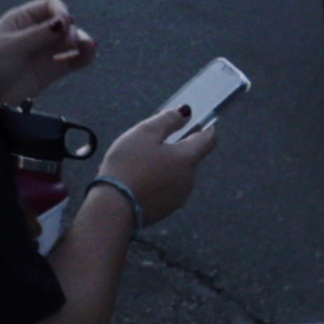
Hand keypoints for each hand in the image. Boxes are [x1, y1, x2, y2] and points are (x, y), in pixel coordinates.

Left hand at [0, 0, 94, 103]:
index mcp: (21, 19)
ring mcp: (44, 52)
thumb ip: (40, 35)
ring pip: (70, 42)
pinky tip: (89, 55)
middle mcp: (35, 33)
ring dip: (81, 42)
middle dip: (71, 30)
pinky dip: (82, 57)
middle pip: (63, 24)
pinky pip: (71, 61)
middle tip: (70, 41)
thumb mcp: (13, 46)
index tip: (65, 22)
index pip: (49, 6)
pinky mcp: (50, 71)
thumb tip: (64, 22)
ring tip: (88, 47)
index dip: (60, 11)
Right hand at [93, 101, 222, 228]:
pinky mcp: (166, 210)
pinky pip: (166, 189)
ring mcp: (179, 197)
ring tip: (137, 163)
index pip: (208, 140)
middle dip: (176, 148)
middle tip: (152, 142)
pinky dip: (157, 182)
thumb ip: (168, 120)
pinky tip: (136, 180)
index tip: (203, 122)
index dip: (207, 128)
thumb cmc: (129, 165)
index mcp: (187, 158)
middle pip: (189, 157)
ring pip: (177, 174)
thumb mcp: (145, 133)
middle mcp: (189, 179)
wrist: (114, 207)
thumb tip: (185, 112)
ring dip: (165, 166)